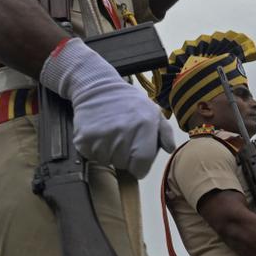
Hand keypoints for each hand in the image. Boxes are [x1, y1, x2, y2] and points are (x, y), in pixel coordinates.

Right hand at [39, 38, 169, 178]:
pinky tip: (99, 134)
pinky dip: (94, 149)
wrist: (96, 88)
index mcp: (144, 126)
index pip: (141, 167)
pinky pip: (92, 156)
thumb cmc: (127, 102)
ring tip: (109, 133)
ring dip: (109, 152)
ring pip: (107, 161)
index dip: (139, 166)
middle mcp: (123, 132)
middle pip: (124, 165)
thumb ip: (165, 132)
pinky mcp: (84, 139)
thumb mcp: (152, 111)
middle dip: (124, 157)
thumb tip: (170, 148)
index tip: (135, 158)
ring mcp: (102, 137)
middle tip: (121, 138)